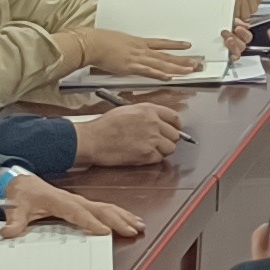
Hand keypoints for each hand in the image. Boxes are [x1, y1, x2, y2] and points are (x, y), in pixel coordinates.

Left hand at [0, 174, 142, 240]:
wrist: (21, 181)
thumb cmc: (21, 194)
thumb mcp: (14, 207)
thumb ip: (14, 221)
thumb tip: (9, 232)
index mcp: (59, 201)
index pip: (78, 212)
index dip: (91, 222)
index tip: (105, 231)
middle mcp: (74, 200)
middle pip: (99, 209)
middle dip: (117, 219)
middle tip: (132, 229)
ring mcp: (80, 201)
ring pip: (106, 207)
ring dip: (123, 216)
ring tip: (139, 225)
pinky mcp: (82, 203)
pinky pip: (104, 207)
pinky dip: (119, 213)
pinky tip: (129, 219)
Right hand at [68, 100, 184, 166]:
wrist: (92, 139)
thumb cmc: (104, 126)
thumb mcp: (127, 111)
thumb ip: (145, 115)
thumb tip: (156, 121)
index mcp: (148, 110)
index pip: (173, 117)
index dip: (176, 126)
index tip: (176, 130)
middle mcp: (153, 122)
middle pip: (175, 135)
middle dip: (168, 140)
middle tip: (158, 143)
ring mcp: (151, 138)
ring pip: (170, 148)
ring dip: (162, 151)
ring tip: (148, 150)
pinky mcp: (147, 153)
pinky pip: (159, 158)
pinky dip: (152, 159)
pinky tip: (141, 155)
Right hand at [82, 27, 199, 78]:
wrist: (92, 43)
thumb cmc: (100, 42)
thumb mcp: (117, 42)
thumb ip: (125, 48)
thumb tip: (126, 51)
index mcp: (138, 43)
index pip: (162, 43)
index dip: (175, 45)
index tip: (187, 46)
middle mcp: (141, 49)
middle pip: (166, 55)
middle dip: (182, 59)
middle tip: (197, 63)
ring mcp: (137, 57)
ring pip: (162, 63)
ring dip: (177, 67)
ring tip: (190, 70)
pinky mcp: (130, 66)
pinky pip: (148, 71)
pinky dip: (159, 74)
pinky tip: (169, 77)